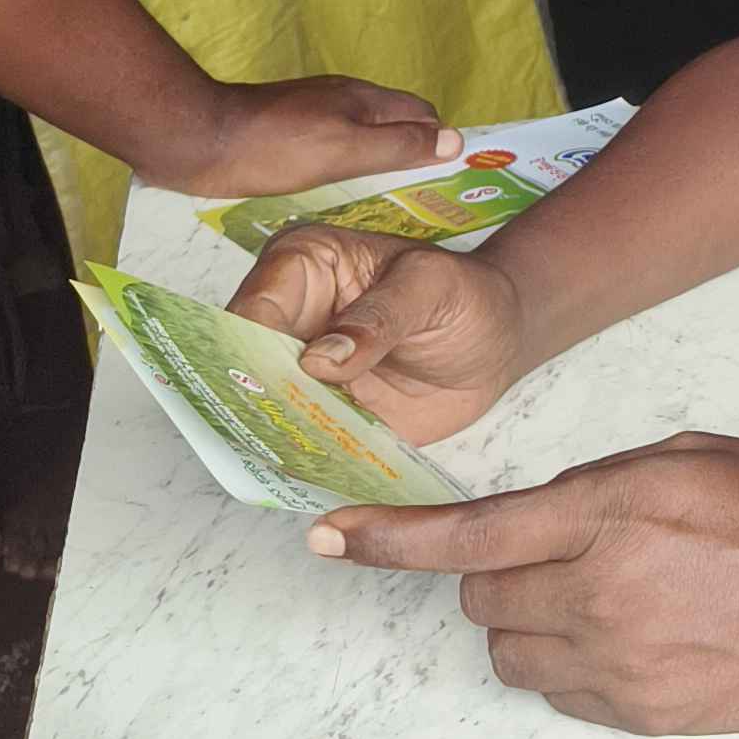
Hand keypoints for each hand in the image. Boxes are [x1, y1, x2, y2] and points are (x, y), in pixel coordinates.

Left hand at [160, 80, 461, 205]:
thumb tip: (455, 140)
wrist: (196, 140)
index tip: (445, 185)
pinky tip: (332, 196)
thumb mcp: (344, 152)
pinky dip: (344, 167)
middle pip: (394, 123)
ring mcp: (312, 112)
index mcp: (364, 100)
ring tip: (378, 207)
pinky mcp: (286, 130)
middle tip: (417, 203)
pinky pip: (331, 145)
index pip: (423, 115)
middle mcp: (343, 99)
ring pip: (362, 135)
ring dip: (375, 162)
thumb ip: (398, 145)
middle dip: (412, 153)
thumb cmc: (272, 149)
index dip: (438, 144)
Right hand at [227, 228, 530, 445]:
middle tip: (263, 431)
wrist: (495, 339)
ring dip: (270, 434)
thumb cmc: (464, 295)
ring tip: (284, 457)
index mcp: (303, 264)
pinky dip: (299, 457)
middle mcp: (288, 317)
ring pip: (261, 405)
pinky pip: (296, 439)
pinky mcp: (317, 413)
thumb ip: (380, 317)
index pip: (255, 305)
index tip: (258, 385)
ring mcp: (298, 370)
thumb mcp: (431, 289)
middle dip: (249, 397)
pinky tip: (308, 474)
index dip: (248, 347)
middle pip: (243, 362)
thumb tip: (319, 358)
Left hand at [313, 435, 738, 733]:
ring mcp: (616, 665)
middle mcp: (598, 594)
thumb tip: (540, 517)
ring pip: (510, 651)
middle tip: (566, 553)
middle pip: (480, 597)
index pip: (466, 534)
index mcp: (609, 513)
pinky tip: (641, 636)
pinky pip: (559, 692)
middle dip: (499, 571)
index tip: (325, 536)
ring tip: (608, 598)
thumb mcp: (689, 458)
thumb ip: (597, 486)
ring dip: (532, 621)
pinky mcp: (638, 715)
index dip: (384, 540)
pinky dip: (574, 663)